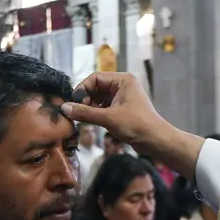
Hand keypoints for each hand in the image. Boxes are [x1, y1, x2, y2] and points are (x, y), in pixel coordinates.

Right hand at [61, 72, 204, 179]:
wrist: (156, 141)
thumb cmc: (137, 125)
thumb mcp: (108, 118)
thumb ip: (85, 113)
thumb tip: (64, 108)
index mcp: (122, 80)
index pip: (95, 78)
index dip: (82, 89)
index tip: (74, 103)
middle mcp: (122, 86)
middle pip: (95, 88)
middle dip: (85, 100)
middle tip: (77, 113)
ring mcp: (121, 98)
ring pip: (97, 98)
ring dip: (89, 108)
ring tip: (83, 119)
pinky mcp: (121, 109)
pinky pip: (102, 107)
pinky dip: (95, 114)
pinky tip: (91, 122)